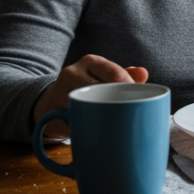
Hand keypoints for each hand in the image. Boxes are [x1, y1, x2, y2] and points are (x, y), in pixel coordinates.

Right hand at [32, 54, 149, 137]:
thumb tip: (143, 73)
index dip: (130, 89)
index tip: (139, 101)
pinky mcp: (50, 112)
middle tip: (129, 117)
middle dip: (117, 104)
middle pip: (101, 89)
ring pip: (85, 106)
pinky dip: (84, 127)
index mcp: (91, 62)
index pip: (115, 73)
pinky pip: (71, 122)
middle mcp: (72, 73)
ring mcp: (59, 92)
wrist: (50, 100)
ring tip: (113, 125)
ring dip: (100, 117)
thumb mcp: (105, 76)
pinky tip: (93, 131)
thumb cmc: (87, 87)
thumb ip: (125, 75)